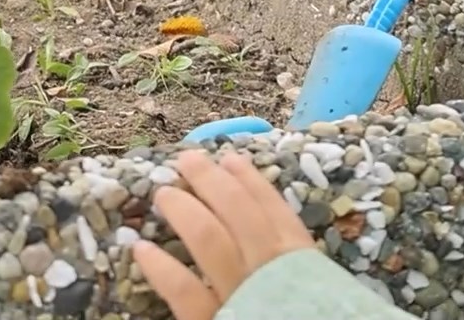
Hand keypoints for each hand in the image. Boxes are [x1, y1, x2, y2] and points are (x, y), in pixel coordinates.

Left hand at [132, 149, 315, 319]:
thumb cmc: (315, 315)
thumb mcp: (321, 296)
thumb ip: (301, 274)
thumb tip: (281, 246)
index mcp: (304, 266)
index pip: (277, 213)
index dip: (252, 183)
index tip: (231, 159)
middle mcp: (272, 272)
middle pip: (240, 215)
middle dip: (213, 183)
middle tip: (187, 160)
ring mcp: (242, 296)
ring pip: (210, 242)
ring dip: (186, 212)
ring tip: (164, 193)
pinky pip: (184, 292)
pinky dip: (161, 268)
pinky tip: (142, 249)